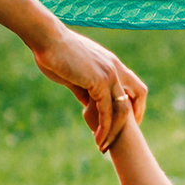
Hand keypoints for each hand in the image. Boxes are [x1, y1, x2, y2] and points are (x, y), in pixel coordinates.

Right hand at [33, 27, 146, 149]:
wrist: (47, 39)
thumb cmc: (55, 53)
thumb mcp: (74, 74)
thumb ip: (84, 88)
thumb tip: (87, 103)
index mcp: (111, 63)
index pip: (134, 85)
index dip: (134, 104)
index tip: (127, 121)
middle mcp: (115, 68)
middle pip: (137, 96)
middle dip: (132, 120)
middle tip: (120, 138)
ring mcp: (109, 74)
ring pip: (122, 109)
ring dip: (114, 130)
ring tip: (103, 146)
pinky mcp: (99, 81)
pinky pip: (106, 111)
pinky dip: (104, 127)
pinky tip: (97, 138)